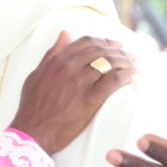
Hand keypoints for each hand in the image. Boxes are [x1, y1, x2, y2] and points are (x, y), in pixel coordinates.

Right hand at [9, 33, 133, 153]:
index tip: (115, 44)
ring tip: (134, 66)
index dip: (104, 41)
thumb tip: (64, 34)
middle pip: (101, 51)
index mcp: (57, 61)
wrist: (32, 132)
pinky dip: (125, 77)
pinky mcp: (89, 100)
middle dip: (119, 51)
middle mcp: (68, 68)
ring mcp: (79, 83)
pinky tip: (130, 78)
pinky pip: (113, 82)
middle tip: (130, 55)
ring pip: (109, 63)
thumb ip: (51, 54)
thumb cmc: (32, 107)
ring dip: (125, 63)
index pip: (86, 42)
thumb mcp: (36, 75)